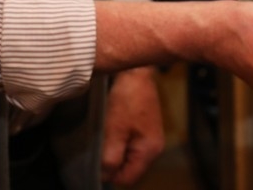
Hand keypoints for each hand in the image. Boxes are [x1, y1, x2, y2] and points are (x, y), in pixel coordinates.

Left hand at [101, 66, 164, 186]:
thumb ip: (110, 157)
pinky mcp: (147, 130)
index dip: (110, 175)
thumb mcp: (114, 130)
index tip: (97, 161)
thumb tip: (105, 177)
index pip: (127, 179)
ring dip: (116, 152)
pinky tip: (114, 130)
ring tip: (107, 136)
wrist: (136, 72)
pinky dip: (121, 143)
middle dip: (114, 163)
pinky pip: (132, 146)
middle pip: (130, 169)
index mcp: (149, 151)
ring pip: (130, 158)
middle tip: (101, 146)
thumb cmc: (127, 99)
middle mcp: (155, 148)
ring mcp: (152, 138)